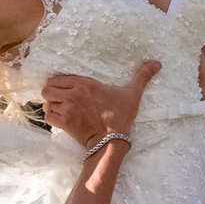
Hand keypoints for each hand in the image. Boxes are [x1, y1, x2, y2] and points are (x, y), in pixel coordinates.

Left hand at [44, 59, 158, 148]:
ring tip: (60, 109)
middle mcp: (73, 93)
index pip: (59, 77)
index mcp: (86, 83)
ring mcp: (67, 108)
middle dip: (52, 93)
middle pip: (48, 88)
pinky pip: (48, 116)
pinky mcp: (64, 122)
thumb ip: (141, 76)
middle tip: (60, 99)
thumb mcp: (132, 94)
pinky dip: (51, 118)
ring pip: (46, 102)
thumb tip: (157, 63)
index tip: (66, 89)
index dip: (59, 83)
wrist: (112, 140)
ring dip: (51, 106)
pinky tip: (60, 119)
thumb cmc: (120, 116)